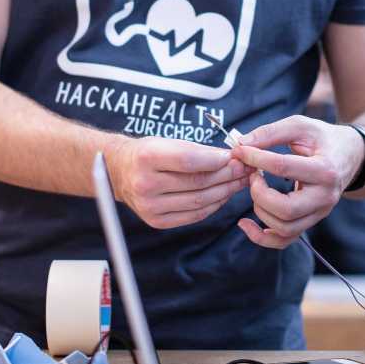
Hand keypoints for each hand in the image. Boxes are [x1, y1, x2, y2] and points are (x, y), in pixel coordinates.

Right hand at [107, 137, 252, 229]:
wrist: (119, 173)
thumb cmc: (148, 153)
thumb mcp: (167, 142)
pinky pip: (194, 215)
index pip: (190, 161)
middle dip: (227, 175)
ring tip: (239, 181)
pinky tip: (224, 195)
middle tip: (245, 168)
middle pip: (197, 183)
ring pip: (199, 201)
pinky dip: (213, 205)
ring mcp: (150, 206)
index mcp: (147, 157)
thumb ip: (198, 150)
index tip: (234, 157)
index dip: (217, 160)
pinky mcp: (156, 221)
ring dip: (225, 191)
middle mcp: (146, 184)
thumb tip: (231, 158)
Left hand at [229, 115, 364, 248]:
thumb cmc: (323, 138)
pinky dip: (262, 237)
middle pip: (286, 209)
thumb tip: (240, 145)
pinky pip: (284, 240)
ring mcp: (319, 213)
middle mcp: (325, 197)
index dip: (255, 158)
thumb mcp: (300, 126)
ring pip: (284, 228)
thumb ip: (270, 133)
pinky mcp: (310, 221)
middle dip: (259, 193)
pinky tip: (246, 223)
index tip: (240, 150)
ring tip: (256, 188)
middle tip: (252, 174)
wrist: (350, 155)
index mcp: (325, 169)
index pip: (283, 168)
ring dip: (260, 210)